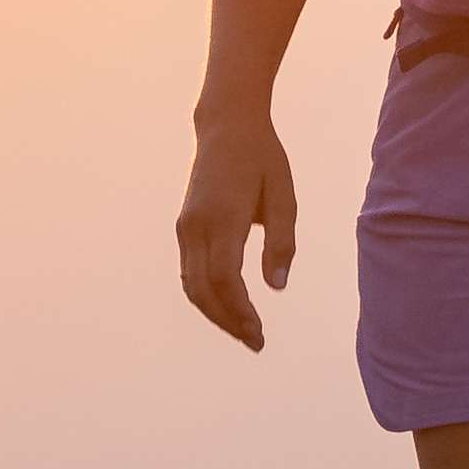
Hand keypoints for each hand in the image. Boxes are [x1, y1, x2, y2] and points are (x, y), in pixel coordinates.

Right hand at [174, 104, 300, 345]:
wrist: (226, 126)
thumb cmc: (263, 158)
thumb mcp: (284, 195)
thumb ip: (282, 241)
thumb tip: (276, 286)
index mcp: (224, 217)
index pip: (227, 279)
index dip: (240, 311)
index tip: (259, 333)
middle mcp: (197, 225)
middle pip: (204, 290)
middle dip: (228, 321)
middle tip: (255, 342)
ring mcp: (186, 226)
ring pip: (192, 285)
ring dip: (215, 314)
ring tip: (243, 332)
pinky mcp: (184, 226)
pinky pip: (190, 272)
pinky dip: (206, 296)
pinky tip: (228, 308)